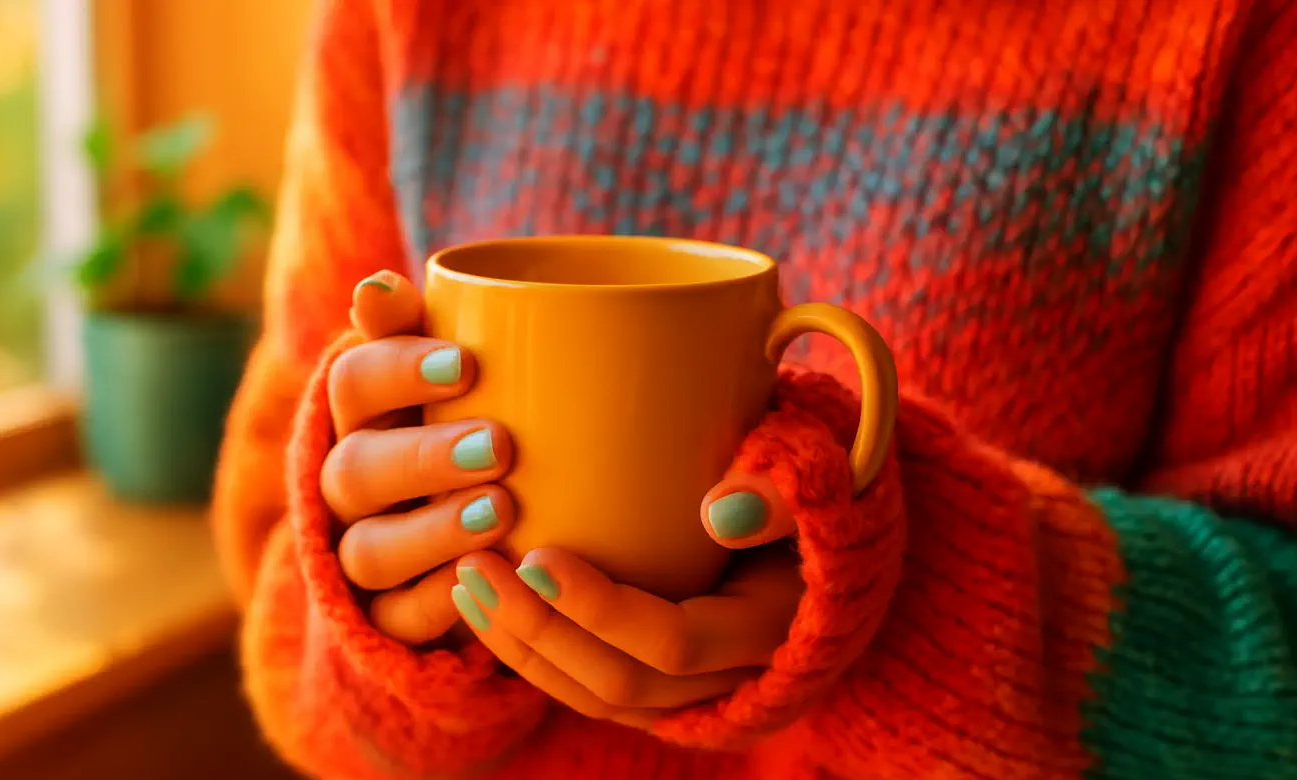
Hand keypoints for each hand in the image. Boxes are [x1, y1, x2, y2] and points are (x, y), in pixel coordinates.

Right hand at [323, 270, 515, 644]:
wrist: (465, 525)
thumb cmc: (466, 419)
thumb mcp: (450, 375)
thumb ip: (417, 330)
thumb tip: (380, 285)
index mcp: (361, 413)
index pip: (354, 382)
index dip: (400, 370)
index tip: (466, 363)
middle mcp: (347, 483)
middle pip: (355, 470)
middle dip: (425, 457)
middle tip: (500, 445)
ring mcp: (360, 551)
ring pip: (370, 551)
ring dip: (433, 531)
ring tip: (502, 511)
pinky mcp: (384, 615)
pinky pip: (396, 618)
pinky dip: (439, 600)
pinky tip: (484, 577)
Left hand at [450, 474, 802, 727]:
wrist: (830, 531)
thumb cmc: (819, 480)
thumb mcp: (823, 466)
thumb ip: (785, 484)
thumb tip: (721, 510)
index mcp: (772, 628)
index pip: (674, 642)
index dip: (601, 610)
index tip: (537, 556)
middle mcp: (732, 676)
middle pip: (619, 682)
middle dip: (538, 633)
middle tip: (477, 567)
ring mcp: (695, 690)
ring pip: (594, 696)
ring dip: (522, 648)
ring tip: (466, 584)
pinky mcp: (662, 682)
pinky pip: (589, 686)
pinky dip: (534, 655)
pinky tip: (487, 607)